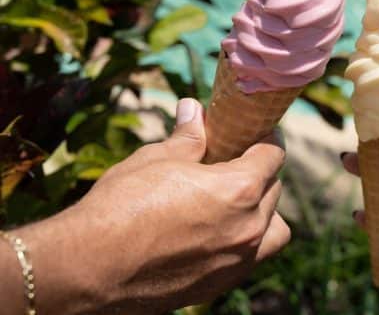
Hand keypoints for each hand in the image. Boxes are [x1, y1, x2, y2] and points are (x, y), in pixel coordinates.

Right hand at [19, 98, 290, 314]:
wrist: (89, 268)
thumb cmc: (121, 206)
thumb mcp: (156, 159)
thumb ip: (188, 137)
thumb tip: (194, 109)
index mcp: (239, 190)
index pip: (273, 157)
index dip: (267, 139)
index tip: (257, 132)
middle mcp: (248, 227)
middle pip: (274, 190)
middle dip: (261, 172)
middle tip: (238, 162)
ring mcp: (237, 261)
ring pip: (274, 230)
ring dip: (264, 212)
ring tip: (238, 202)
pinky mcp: (220, 284)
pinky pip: (252, 257)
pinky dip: (247, 241)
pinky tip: (219, 231)